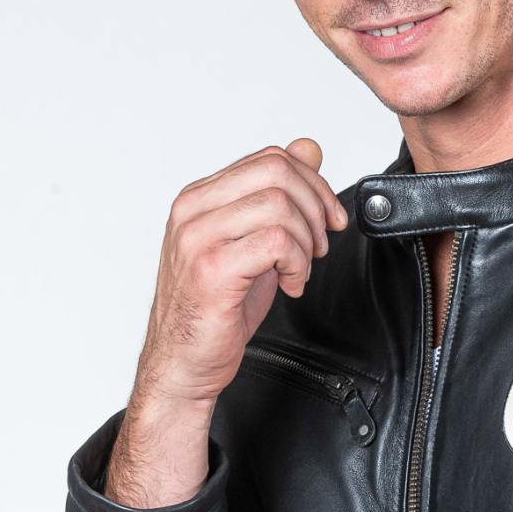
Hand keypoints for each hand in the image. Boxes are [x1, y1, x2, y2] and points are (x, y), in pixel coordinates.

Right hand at [135, 136, 346, 408]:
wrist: (184, 362)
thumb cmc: (213, 310)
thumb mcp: (252, 242)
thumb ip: (277, 195)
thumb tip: (308, 150)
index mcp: (199, 198)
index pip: (269, 159)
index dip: (313, 184)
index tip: (328, 217)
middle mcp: (193, 211)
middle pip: (277, 172)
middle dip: (316, 208)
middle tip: (319, 245)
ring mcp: (198, 238)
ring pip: (280, 206)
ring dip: (306, 242)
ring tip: (299, 270)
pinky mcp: (212, 269)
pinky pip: (277, 242)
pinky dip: (298, 264)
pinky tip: (290, 285)